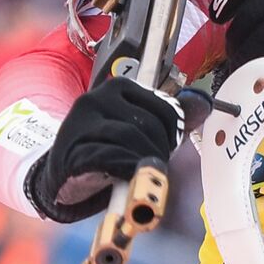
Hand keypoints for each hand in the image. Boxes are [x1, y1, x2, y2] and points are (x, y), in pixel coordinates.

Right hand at [24, 78, 184, 221]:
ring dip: (142, 161)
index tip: (168, 147)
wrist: (59, 175)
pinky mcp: (71, 150)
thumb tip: (204, 106)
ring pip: (130, 138)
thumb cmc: (103, 149)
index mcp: (118, 87)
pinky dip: (124, 169)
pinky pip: (109, 157)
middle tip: (155, 165)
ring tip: (141, 173)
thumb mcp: (135, 128)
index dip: (173, 132)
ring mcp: (80, 123)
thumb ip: (166, 118)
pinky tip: (126, 176)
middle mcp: (96, 98)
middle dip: (159, 149)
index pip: (164, 107)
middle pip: (148, 123)